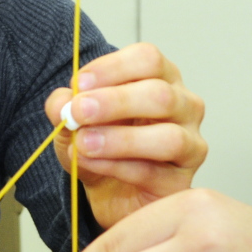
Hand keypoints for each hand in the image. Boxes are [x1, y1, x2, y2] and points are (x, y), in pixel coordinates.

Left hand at [45, 42, 205, 228]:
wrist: (109, 191)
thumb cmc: (100, 144)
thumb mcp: (73, 120)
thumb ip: (64, 106)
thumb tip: (61, 103)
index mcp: (160, 78)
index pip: (148, 59)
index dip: (112, 68)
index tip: (80, 83)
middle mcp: (184, 106)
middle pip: (160, 94)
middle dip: (114, 102)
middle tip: (79, 112)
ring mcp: (190, 145)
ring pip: (168, 137)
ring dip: (119, 139)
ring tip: (83, 143)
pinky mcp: (181, 181)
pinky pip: (153, 172)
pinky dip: (116, 166)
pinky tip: (90, 162)